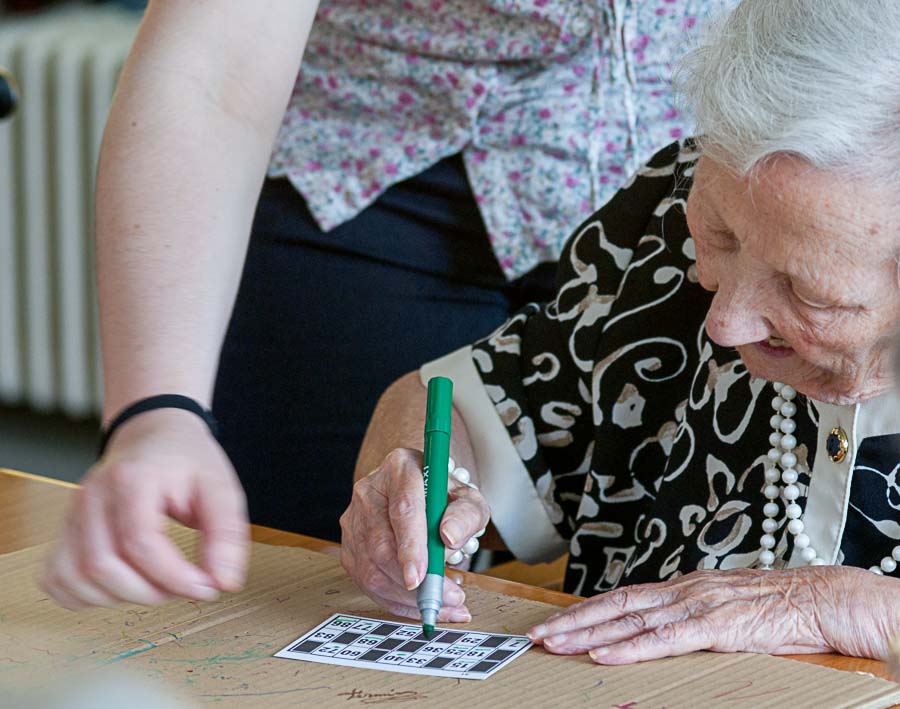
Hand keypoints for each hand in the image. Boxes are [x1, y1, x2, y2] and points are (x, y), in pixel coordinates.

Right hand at [41, 409, 248, 608]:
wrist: (153, 433)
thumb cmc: (186, 460)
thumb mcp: (220, 487)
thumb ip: (226, 534)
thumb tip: (224, 582)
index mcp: (132, 478)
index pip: (140, 542)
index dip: (173, 577)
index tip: (206, 588)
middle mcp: (92, 495)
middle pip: (101, 565)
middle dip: (148, 592)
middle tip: (182, 588)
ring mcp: (73, 513)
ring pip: (75, 577)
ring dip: (118, 598)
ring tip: (156, 586)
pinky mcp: (65, 529)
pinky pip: (57, 578)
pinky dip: (85, 596)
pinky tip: (121, 587)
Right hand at [340, 448, 489, 621]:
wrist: (418, 491)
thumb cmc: (442, 495)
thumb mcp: (467, 499)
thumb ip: (466, 515)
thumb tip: (449, 537)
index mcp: (400, 469)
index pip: (403, 509)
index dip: (410, 546)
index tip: (420, 577)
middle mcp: (369, 491)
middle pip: (381, 545)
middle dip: (414, 583)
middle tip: (449, 598)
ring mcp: (354, 519)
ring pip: (371, 569)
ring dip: (407, 597)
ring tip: (442, 603)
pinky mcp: (348, 546)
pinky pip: (366, 582)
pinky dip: (395, 601)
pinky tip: (419, 604)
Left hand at [527, 566, 899, 663]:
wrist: (827, 598)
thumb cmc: (780, 607)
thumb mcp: (726, 609)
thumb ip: (692, 618)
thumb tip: (661, 633)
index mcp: (683, 587)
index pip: (623, 598)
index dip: (586, 611)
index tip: (556, 623)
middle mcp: (682, 591)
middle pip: (615, 606)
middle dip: (573, 621)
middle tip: (537, 635)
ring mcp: (698, 605)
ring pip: (631, 621)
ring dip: (589, 634)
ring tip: (556, 643)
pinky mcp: (718, 626)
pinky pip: (666, 639)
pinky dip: (632, 649)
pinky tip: (605, 655)